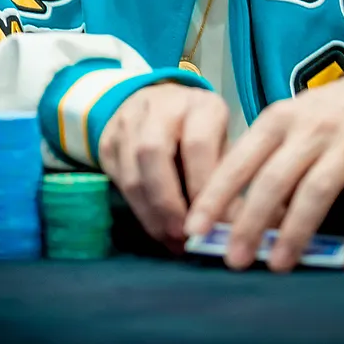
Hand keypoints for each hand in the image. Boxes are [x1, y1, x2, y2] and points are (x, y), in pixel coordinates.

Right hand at [98, 82, 229, 250]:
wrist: (156, 104)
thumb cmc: (200, 131)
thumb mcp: (221, 143)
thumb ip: (226, 180)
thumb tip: (234, 226)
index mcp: (199, 105)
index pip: (197, 144)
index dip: (200, 186)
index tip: (208, 222)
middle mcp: (161, 106)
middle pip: (153, 152)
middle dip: (167, 201)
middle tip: (182, 234)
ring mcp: (129, 121)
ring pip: (132, 171)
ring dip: (151, 212)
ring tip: (170, 240)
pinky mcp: (109, 139)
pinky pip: (119, 180)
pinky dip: (139, 210)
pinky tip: (156, 228)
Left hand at [183, 74, 343, 271]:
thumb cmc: (331, 113)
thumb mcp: (291, 121)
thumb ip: (265, 158)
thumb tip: (233, 213)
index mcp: (280, 119)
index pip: (241, 160)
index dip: (216, 196)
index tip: (196, 228)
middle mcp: (312, 130)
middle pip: (274, 179)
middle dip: (250, 223)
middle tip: (234, 259)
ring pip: (316, 193)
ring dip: (295, 232)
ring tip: (278, 264)